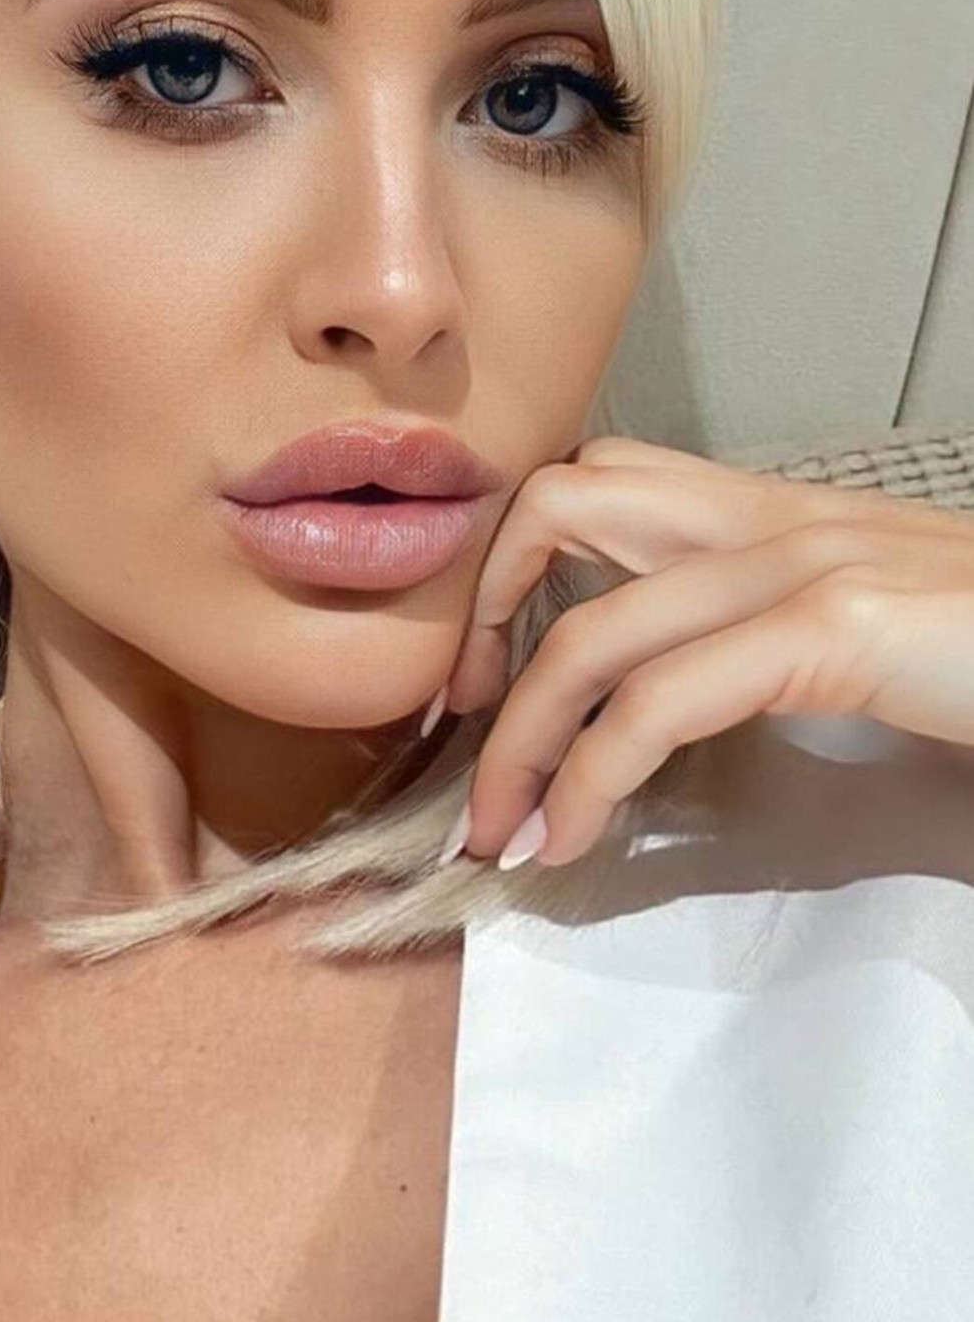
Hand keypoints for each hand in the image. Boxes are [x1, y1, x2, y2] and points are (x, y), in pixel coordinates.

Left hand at [434, 434, 973, 868]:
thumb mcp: (857, 638)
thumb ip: (759, 645)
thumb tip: (656, 713)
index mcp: (777, 512)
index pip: (596, 483)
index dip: (509, 575)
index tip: (485, 690)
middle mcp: (777, 513)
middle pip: (561, 510)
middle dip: (483, 631)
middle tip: (464, 749)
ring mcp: (805, 563)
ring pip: (593, 627)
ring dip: (516, 742)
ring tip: (499, 832)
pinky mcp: (837, 628)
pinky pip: (659, 703)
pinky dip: (588, 778)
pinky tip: (571, 837)